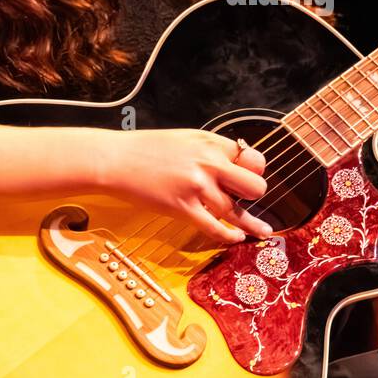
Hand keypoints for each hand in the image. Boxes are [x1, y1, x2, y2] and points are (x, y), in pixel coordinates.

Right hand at [101, 129, 270, 243]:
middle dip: (255, 196)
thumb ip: (211, 151)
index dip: (254, 170)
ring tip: (261, 231)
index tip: (250, 177)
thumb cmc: (147, 149)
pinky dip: (229, 236)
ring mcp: (196, 187)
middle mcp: (208, 164)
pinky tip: (237, 239)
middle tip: (247, 200)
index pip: (251, 158)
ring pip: (236, 211)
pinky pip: (215, 228)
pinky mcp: (182, 208)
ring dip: (248, 223)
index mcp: (210, 143)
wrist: (115, 160)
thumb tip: (234, 165)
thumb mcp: (186, 139)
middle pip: (254, 186)